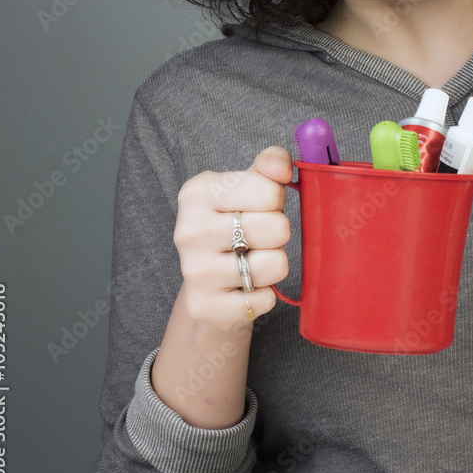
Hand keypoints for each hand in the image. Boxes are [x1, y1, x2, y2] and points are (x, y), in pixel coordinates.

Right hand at [173, 146, 291, 330]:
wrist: (207, 282)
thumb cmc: (234, 224)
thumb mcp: (248, 186)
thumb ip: (269, 165)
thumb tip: (283, 165)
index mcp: (197, 192)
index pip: (269, 191)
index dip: (276, 200)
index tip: (260, 207)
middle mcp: (189, 230)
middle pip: (276, 228)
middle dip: (278, 233)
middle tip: (259, 237)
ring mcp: (194, 271)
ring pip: (274, 265)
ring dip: (274, 265)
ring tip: (253, 261)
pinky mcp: (204, 306)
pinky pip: (264, 299)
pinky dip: (264, 295)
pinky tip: (245, 288)